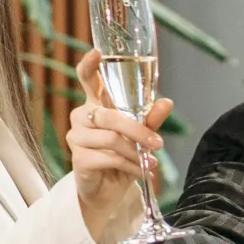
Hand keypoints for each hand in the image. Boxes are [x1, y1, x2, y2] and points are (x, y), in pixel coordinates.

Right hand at [70, 49, 174, 239]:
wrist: (108, 191)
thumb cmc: (121, 157)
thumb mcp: (140, 136)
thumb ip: (150, 119)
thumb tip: (167, 102)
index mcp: (95, 104)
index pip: (87, 80)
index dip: (90, 66)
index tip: (97, 52)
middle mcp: (81, 117)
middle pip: (109, 115)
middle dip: (137, 130)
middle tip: (158, 143)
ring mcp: (76, 137)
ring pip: (111, 138)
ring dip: (136, 152)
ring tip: (150, 162)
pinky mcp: (78, 159)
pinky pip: (109, 158)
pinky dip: (130, 166)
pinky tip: (140, 172)